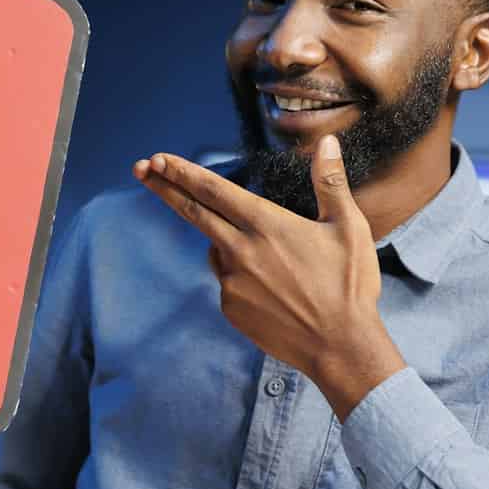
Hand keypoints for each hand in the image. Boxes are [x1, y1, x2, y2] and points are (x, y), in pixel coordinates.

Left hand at [134, 134, 404, 417]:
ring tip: (279, 265)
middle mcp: (241, 250)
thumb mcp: (348, 226)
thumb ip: (330, 181)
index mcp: (266, 225)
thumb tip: (328, 142)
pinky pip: (228, 282)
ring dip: (228, 244)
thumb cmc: (349, 285)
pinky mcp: (231, 308)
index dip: (182, 172)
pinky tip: (276, 290)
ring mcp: (232, 282)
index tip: (156, 158)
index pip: (213, 190)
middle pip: (192, 212)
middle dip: (164, 187)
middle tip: (139, 168)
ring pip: (217, 250)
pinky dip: (241, 276)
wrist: (340, 346)